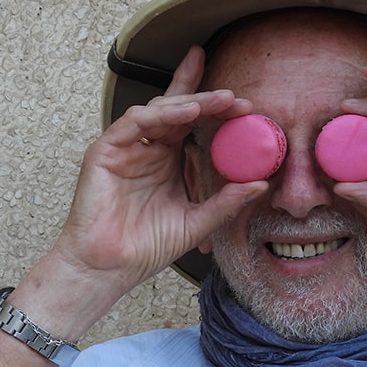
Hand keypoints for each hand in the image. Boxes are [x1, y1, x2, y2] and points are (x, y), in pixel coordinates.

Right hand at [50, 46, 266, 290]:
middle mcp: (147, 148)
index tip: (247, 108)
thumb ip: (226, 202)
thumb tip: (261, 184)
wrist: (110, 268)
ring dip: (191, 101)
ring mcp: (126, 147)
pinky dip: (162, 114)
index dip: (216, 109)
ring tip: (221, 101)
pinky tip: (188, 111)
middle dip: (208, 99)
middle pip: (177, 109)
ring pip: (159, 110)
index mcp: (167, 160)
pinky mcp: (105, 150)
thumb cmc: (147, 247)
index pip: (192, 123)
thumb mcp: (197, 221)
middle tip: (237, 98)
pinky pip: (135, 122)